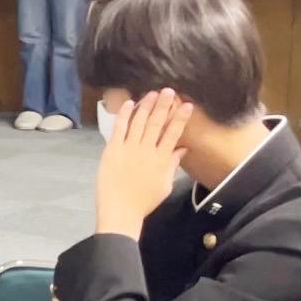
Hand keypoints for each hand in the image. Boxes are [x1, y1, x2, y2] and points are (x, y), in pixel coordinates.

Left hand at [95, 90, 192, 238]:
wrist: (120, 210)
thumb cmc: (144, 200)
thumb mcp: (165, 184)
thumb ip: (172, 164)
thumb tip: (183, 148)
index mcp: (162, 159)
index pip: (174, 133)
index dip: (180, 118)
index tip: (187, 104)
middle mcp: (146, 150)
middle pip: (157, 123)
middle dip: (164, 105)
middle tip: (169, 90)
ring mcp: (128, 149)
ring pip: (139, 122)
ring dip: (146, 106)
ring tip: (153, 93)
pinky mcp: (112, 150)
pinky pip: (119, 128)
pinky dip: (124, 115)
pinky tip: (130, 103)